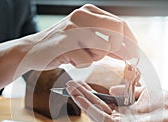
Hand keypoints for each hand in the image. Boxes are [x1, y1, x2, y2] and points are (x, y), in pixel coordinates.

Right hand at [0, 4, 138, 92]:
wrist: (32, 50)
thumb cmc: (62, 46)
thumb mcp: (86, 39)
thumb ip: (107, 44)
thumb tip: (130, 52)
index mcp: (89, 12)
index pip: (121, 24)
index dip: (131, 42)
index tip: (135, 56)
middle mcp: (82, 16)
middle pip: (117, 32)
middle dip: (121, 50)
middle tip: (120, 61)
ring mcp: (73, 28)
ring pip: (102, 48)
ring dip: (95, 57)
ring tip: (80, 54)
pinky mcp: (64, 43)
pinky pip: (86, 60)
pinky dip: (80, 64)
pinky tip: (68, 58)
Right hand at [66, 80, 167, 121]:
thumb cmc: (165, 106)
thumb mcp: (144, 92)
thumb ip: (127, 90)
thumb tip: (113, 90)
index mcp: (124, 110)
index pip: (102, 100)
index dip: (90, 92)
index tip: (79, 83)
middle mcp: (120, 118)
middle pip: (96, 105)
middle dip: (82, 95)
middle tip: (68, 84)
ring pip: (96, 112)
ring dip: (82, 101)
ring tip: (70, 90)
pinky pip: (103, 119)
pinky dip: (91, 109)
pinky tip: (80, 99)